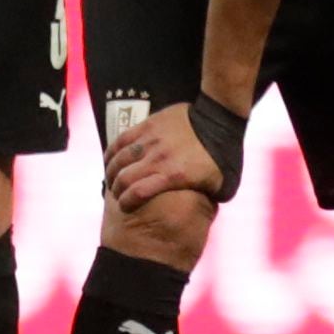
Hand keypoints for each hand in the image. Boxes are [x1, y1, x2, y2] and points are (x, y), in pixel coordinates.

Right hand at [102, 101, 222, 210]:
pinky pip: (122, 140)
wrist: (219, 119)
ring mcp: (150, 140)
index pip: (137, 192)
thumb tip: (197, 213)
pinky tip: (110, 159)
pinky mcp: (147, 125)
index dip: (126, 203)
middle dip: (116, 190)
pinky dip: (112, 152)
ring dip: (112, 171)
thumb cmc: (223, 157)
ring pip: (119, 158)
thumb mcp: (220, 186)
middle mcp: (158, 159)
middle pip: (124, 177)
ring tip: (112, 178)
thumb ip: (205, 200)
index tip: (124, 207)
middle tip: (117, 194)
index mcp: (173, 175)